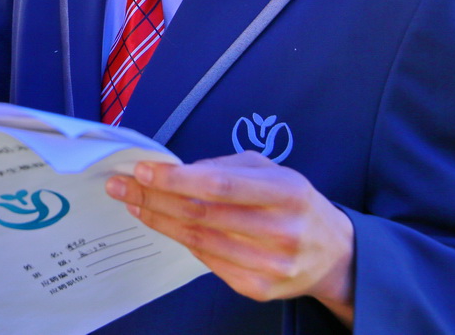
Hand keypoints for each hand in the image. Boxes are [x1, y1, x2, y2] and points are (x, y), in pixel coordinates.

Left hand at [106, 151, 354, 325]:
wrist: (334, 255)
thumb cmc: (294, 202)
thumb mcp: (272, 170)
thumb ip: (227, 166)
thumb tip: (176, 170)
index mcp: (286, 193)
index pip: (221, 185)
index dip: (176, 178)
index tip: (142, 170)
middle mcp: (281, 231)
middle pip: (202, 214)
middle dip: (153, 198)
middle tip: (120, 185)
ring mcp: (270, 265)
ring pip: (198, 241)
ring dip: (158, 220)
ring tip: (132, 203)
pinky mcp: (258, 288)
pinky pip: (207, 262)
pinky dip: (180, 240)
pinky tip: (161, 224)